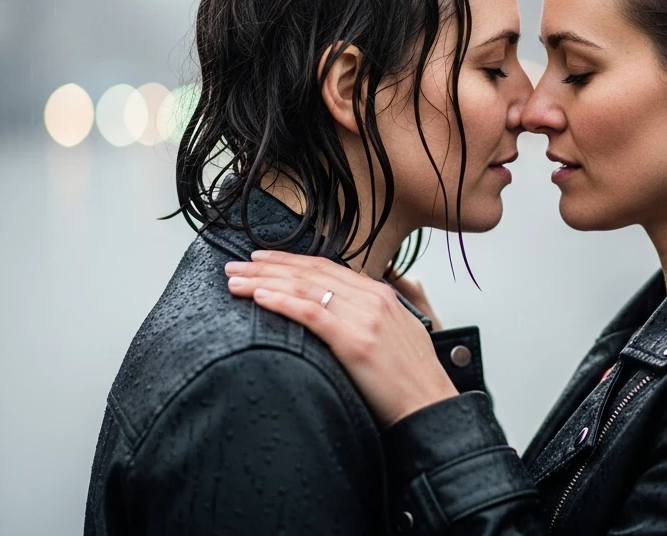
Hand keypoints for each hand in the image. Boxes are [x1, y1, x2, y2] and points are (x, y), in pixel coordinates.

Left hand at [224, 251, 459, 426]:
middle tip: (234, 266)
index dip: (289, 261)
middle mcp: (372, 299)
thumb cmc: (411, 379)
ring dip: (264, 281)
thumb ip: (369, 317)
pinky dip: (282, 302)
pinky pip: (311, 313)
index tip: (261, 260)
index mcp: (380, 294)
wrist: (431, 406)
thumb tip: (338, 315)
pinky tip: (259, 297)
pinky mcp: (355, 342)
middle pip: (309, 273)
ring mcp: (364, 318)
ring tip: (235, 280)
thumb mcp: (396, 334)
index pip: (326, 267)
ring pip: (304, 288)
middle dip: (267, 267)